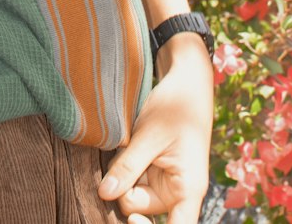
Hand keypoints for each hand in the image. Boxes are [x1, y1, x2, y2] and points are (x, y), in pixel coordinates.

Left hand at [98, 41, 213, 222]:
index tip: (132, 217)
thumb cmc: (176, 106)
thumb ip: (128, 166)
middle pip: (141, 209)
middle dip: (123, 190)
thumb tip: (104, 194)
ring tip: (123, 146)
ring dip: (120, 176)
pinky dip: (122, 170)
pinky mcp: (152, 170)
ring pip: (131, 193)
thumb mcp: (149, 135)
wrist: (186, 81)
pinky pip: (132, 180)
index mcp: (188, 189)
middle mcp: (177, 192)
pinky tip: (120, 152)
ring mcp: (163, 182)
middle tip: (117, 162)